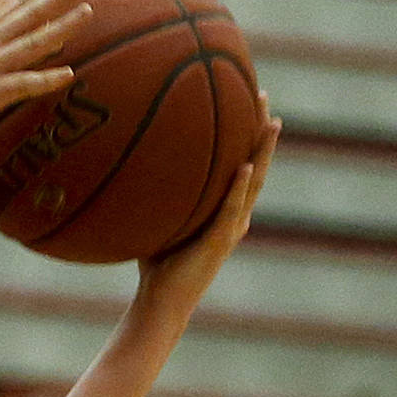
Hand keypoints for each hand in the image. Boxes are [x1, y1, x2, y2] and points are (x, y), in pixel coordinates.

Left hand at [135, 102, 278, 323]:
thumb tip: (125, 158)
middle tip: (265, 96)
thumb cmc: (156, 261)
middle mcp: (234, 215)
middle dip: (261, 131)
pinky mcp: (219, 242)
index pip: (241, 164)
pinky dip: (239, 187)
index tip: (249, 100)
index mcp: (223, 209)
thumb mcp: (157, 217)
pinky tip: (246, 165)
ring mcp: (231, 228)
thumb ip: (153, 192)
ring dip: (263, 152)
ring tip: (271, 123)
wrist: (161, 300)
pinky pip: (231, 210)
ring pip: (253, 184)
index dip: (246, 134)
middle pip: (255, 165)